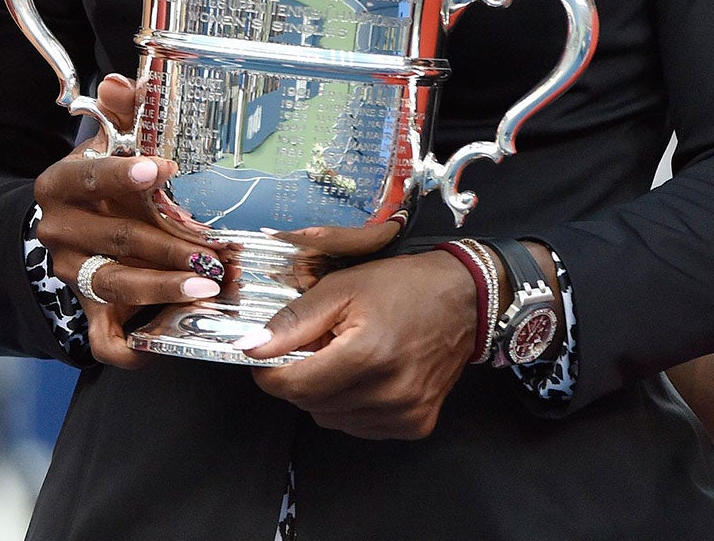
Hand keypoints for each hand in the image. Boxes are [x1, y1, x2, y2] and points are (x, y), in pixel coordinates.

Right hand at [33, 74, 232, 367]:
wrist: (75, 228)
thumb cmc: (104, 183)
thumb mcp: (110, 144)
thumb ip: (121, 112)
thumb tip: (125, 82)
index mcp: (59, 185)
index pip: (88, 177)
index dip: (124, 175)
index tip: (163, 171)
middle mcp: (58, 232)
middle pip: (115, 239)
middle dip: (168, 244)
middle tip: (214, 247)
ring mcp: (72, 275)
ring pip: (116, 286)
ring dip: (165, 287)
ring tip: (209, 284)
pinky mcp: (87, 312)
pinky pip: (104, 340)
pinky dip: (132, 348)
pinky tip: (165, 341)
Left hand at [246, 249, 477, 438]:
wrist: (463, 300)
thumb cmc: (401, 287)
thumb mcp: (340, 289)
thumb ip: (293, 322)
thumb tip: (250, 347)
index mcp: (367, 356)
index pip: (293, 386)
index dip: (269, 371)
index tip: (267, 353)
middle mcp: (389, 395)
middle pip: (308, 403)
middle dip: (299, 375)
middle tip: (316, 344)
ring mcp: (405, 415)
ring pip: (330, 418)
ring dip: (323, 392)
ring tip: (344, 357)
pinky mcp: (415, 426)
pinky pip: (358, 426)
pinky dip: (349, 404)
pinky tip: (364, 376)